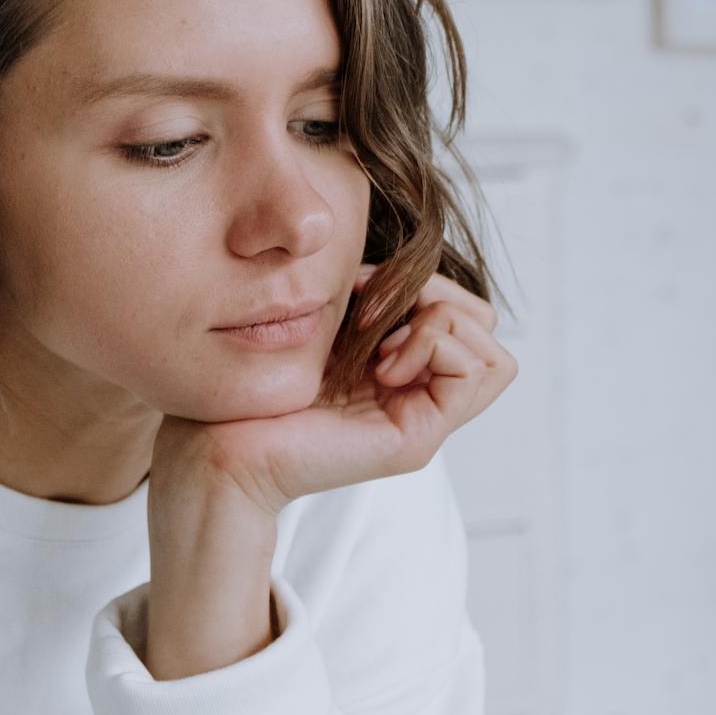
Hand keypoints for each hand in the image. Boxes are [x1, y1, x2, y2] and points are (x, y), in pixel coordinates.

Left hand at [151, 263, 517, 518]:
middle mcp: (419, 393)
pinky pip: (474, 371)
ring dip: (438, 324)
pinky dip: (432, 347)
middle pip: (486, 326)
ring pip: (494, 353)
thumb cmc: (259, 384)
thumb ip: (372, 301)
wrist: (221, 443)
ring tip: (381, 346)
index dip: (424, 283)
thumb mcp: (329, 324)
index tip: (362, 290)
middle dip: (438, 297)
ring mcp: (423, 418)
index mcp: (400, 366)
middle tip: (374, 316)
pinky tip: (382, 365)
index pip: (465, 311)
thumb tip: (402, 271)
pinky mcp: (417, 438)